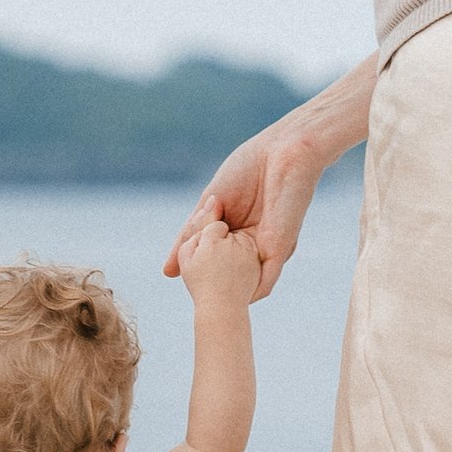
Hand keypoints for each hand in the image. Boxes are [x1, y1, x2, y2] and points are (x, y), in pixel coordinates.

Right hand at [166, 54, 374, 300]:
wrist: (283, 152)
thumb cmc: (248, 169)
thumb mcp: (209, 204)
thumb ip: (190, 235)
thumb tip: (168, 272)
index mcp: (233, 233)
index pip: (209, 259)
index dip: (194, 267)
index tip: (180, 272)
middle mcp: (249, 245)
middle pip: (223, 273)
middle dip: (209, 281)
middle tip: (193, 282)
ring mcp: (264, 250)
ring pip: (241, 282)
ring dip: (225, 288)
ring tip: (209, 290)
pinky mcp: (279, 250)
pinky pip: (265, 282)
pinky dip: (250, 292)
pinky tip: (235, 298)